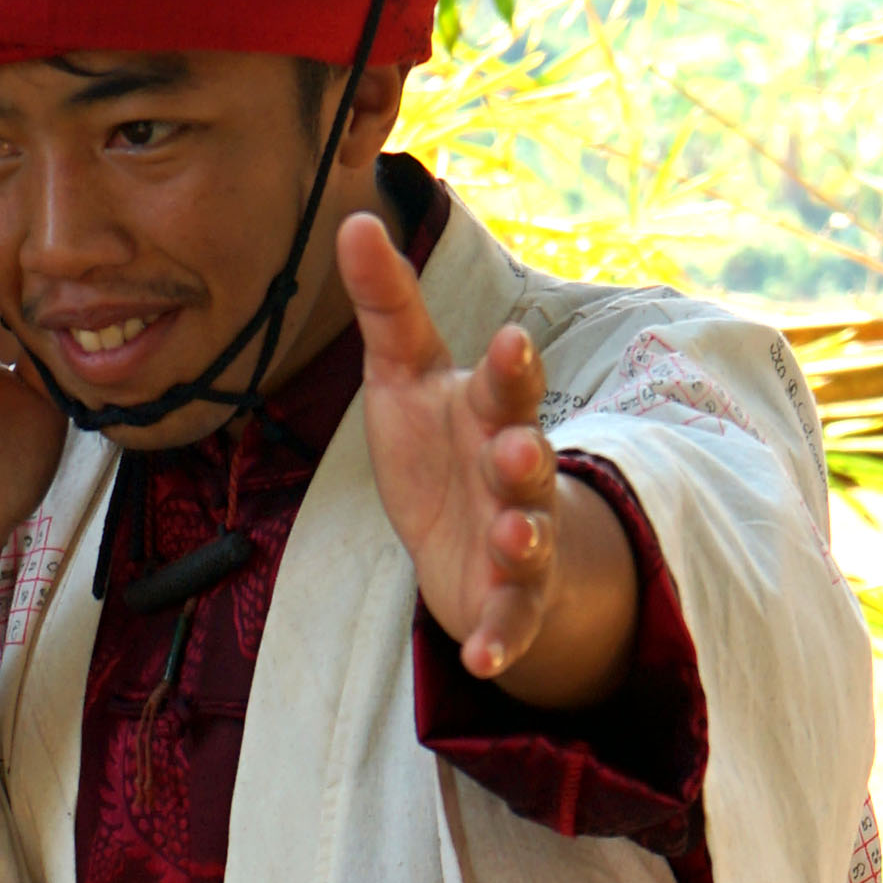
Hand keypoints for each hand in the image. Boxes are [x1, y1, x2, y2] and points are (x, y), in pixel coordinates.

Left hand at [338, 203, 639, 706]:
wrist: (473, 543)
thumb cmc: (441, 446)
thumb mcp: (406, 374)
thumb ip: (388, 307)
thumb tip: (352, 219)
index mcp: (493, 411)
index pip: (508, 382)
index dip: (512, 367)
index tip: (510, 342)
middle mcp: (516, 472)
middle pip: (529, 457)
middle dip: (526, 452)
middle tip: (516, 445)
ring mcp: (520, 538)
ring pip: (530, 536)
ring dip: (524, 537)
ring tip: (513, 536)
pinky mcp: (513, 602)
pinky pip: (514, 623)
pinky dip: (502, 642)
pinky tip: (483, 664)